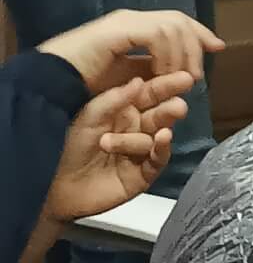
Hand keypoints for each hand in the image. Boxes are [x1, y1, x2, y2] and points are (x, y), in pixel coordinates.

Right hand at [40, 11, 223, 91]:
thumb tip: (174, 75)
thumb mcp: (123, 79)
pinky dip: (167, 53)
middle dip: (196, 42)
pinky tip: (164, 74)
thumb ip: (147, 72)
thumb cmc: (80, 84)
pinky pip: (157, 35)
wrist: (49, 83)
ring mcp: (125, 22)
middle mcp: (132, 19)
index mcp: (133, 27)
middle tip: (198, 73)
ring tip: (183, 78)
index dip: (199, 33)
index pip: (176, 22)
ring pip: (173, 26)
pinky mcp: (119, 30)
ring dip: (183, 53)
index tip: (218, 47)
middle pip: (179, 20)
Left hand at [41, 72, 192, 222]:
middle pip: (162, 114)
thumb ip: (115, 99)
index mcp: (126, 110)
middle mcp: (137, 128)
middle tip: (179, 106)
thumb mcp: (90, 116)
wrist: (54, 188)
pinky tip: (162, 140)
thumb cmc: (69, 147)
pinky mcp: (143, 174)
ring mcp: (141, 151)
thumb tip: (139, 81)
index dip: (168, 84)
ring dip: (154, 132)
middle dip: (171, 109)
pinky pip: (159, 158)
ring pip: (159, 135)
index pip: (152, 93)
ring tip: (148, 133)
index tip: (186, 77)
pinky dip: (162, 149)